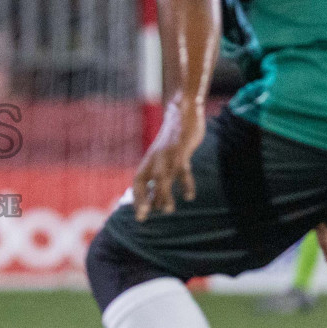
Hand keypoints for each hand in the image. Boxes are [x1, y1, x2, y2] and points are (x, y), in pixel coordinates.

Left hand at [132, 97, 205, 221]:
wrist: (182, 111)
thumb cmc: (174, 141)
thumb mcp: (165, 158)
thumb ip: (161, 178)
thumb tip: (156, 204)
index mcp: (150, 161)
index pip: (138, 181)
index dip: (137, 197)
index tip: (140, 215)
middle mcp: (156, 159)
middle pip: (147, 180)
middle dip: (144, 198)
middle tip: (142, 217)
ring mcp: (168, 154)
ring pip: (163, 176)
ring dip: (164, 193)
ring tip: (167, 210)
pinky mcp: (182, 149)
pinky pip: (183, 169)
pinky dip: (186, 183)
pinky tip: (189, 196)